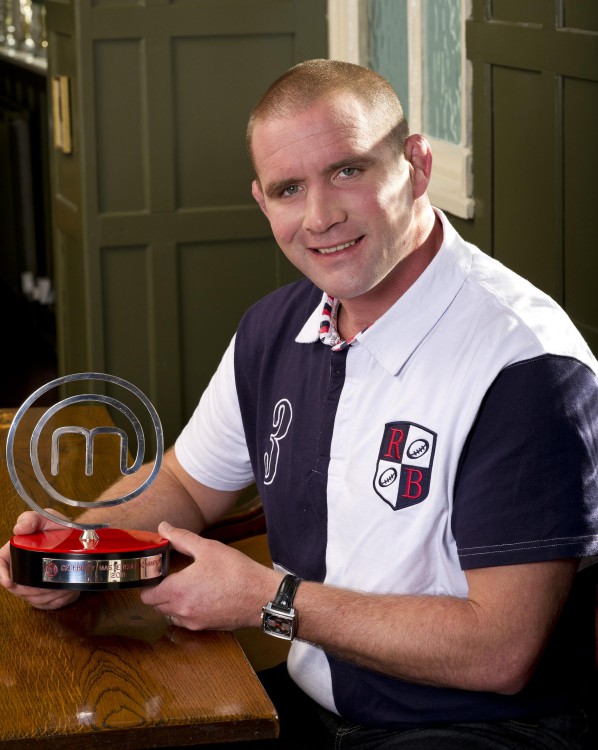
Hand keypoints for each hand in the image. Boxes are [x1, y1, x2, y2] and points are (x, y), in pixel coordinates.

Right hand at [0, 510, 79, 609]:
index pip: (1, 565)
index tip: (10, 582)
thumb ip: (32, 519)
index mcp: (16, 552)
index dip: (3, 575)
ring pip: (34, 598)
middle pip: (18, 588)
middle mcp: (22, 569)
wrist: (80, 537)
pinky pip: (48, 604)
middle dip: (31, 590)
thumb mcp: (46, 518)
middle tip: (47, 585)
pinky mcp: (46, 594)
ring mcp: (33, 583)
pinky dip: (58, 600)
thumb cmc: (59, 527)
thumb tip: (19, 529)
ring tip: (62, 586)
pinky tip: (67, 591)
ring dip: (47, 596)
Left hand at [141, 521, 280, 630]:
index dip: (149, 583)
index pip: (147, 596)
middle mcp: (181, 611)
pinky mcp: (206, 628)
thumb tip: (163, 528)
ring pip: (171, 615)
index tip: (157, 572)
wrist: (262, 595)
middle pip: (157, 606)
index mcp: (177, 591)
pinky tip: (203, 596)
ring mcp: (194, 622)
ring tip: (188, 585)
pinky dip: (188, 610)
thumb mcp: (208, 548)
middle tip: (173, 575)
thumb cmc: (235, 571)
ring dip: (173, 602)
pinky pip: (187, 621)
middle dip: (160, 592)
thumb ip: (181, 538)